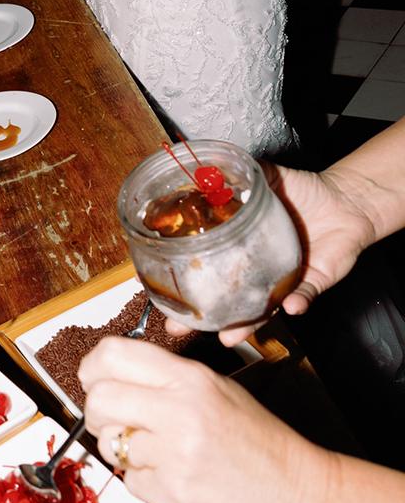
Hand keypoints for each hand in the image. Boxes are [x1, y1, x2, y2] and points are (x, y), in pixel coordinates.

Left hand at [80, 337, 321, 502]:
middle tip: (113, 420)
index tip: (93, 378)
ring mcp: (174, 456)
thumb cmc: (260, 442)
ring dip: (124, 451)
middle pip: (100, 400)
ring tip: (157, 453)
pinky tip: (174, 478)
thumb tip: (111, 375)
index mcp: (191, 379)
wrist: (297, 496)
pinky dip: (145, 483)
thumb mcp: (219, 390)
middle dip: (97, 412)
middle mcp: (180, 412)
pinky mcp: (173, 494)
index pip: (114, 355)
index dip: (93, 367)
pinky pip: (131, 483)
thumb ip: (167, 379)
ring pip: (110, 445)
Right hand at [163, 161, 377, 347]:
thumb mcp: (267, 177)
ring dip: (245, 326)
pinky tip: (290, 307)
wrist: (347, 200)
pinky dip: (296, 303)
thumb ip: (240, 174)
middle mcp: (256, 270)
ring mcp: (282, 282)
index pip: (204, 268)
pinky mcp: (311, 285)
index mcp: (240, 247)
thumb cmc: (305, 191)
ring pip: (259, 312)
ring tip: (229, 335)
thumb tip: (206, 166)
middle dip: (201, 320)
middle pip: (223, 301)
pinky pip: (302, 298)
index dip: (181, 281)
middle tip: (177, 327)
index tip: (155, 290)